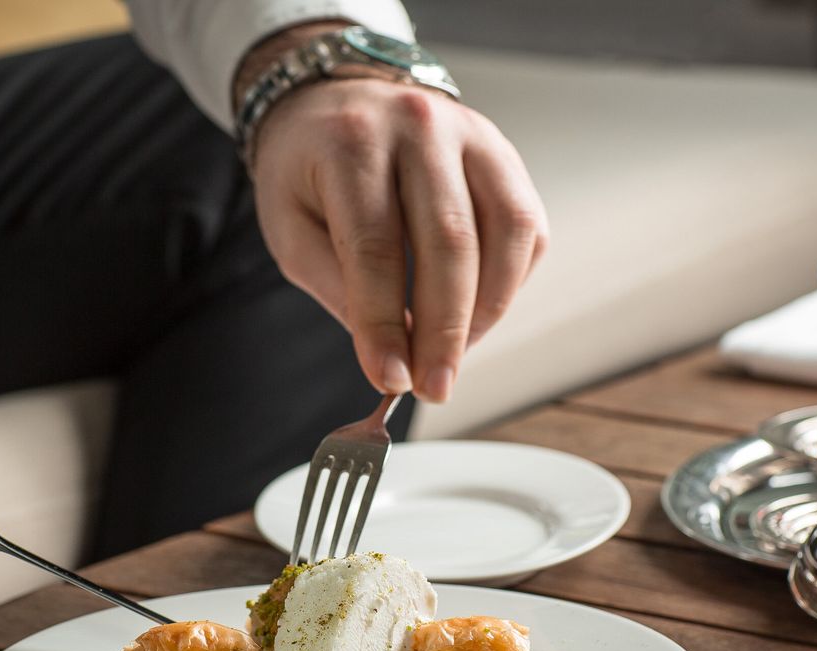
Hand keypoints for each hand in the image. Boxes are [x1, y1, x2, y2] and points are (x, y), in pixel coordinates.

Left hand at [249, 76, 546, 402]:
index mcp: (352, 142)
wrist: (342, 99)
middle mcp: (419, 127)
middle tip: (435, 387)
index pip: (376, 246)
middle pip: (449, 241)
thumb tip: (390, 352)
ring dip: (486, 311)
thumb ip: (337, 286)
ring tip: (456, 355)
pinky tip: (478, 311)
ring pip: (505, 233)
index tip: (390, 379)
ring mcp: (472, 135)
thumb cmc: (311, 170)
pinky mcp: (504, 155)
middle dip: (445, 330)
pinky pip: (525, 227)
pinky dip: (510, 282)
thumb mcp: (291, 228)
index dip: (385, 322)